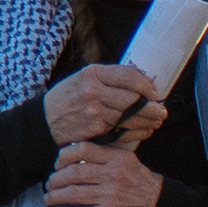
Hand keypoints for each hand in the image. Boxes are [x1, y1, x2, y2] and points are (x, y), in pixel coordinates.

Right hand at [46, 64, 166, 147]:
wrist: (45, 120)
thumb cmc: (68, 98)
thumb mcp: (82, 79)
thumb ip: (108, 79)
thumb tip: (143, 84)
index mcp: (91, 73)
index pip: (128, 76)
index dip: (146, 85)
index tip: (154, 93)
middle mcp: (92, 90)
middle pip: (134, 100)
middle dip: (154, 108)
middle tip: (162, 111)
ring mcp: (94, 111)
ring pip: (133, 117)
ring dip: (149, 121)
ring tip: (156, 121)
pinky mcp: (96, 129)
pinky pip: (125, 131)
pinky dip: (139, 133)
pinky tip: (144, 131)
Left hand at [52, 136, 164, 206]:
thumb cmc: (142, 185)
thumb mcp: (128, 163)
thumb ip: (105, 157)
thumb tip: (73, 158)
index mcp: (118, 158)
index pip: (82, 149)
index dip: (63, 156)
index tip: (57, 164)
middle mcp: (114, 175)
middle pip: (73, 173)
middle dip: (55, 180)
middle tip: (50, 185)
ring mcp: (112, 195)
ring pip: (73, 193)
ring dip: (56, 197)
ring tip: (50, 199)